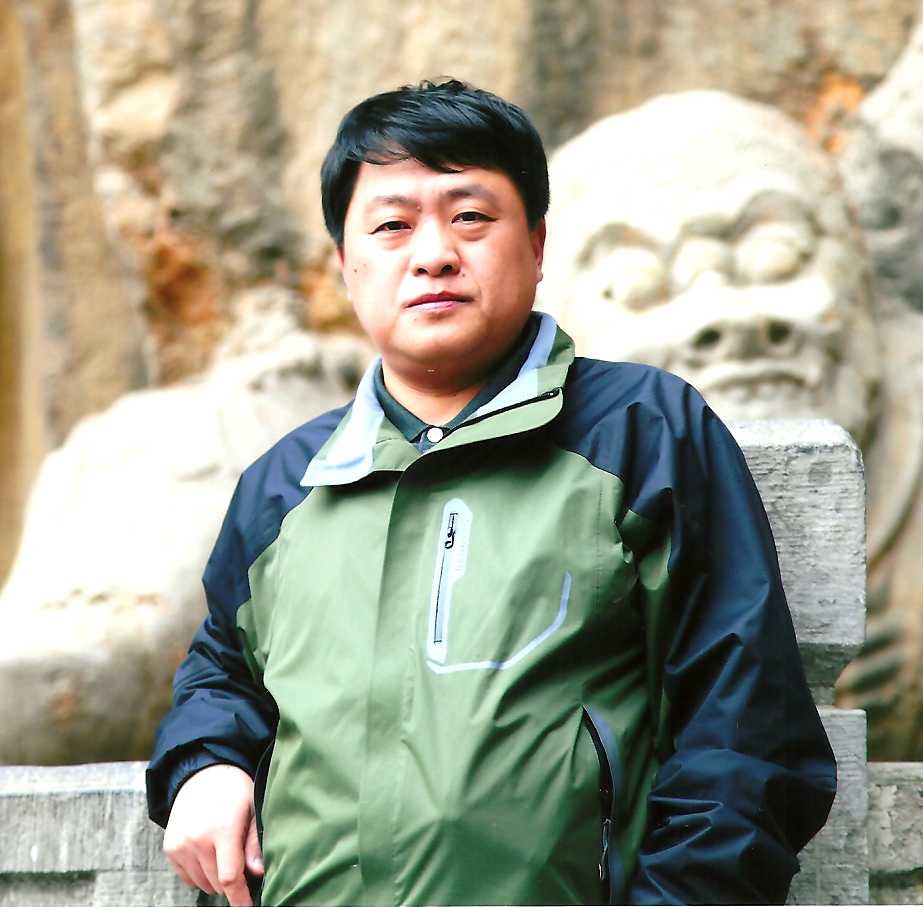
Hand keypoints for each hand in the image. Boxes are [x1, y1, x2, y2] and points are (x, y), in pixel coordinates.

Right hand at [163, 763, 262, 906]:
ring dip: (216, 879)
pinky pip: (188, 877)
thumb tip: (258, 872)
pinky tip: (209, 853)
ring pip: (203, 883)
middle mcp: (198, 839)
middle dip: (232, 882)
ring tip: (224, 852)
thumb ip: (254, 842)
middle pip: (217, 883)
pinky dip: (201, 874)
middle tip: (242, 863)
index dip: (240, 899)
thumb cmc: (234, 790)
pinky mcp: (170, 848)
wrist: (202, 773)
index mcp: (222, 829)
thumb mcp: (252, 808)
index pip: (230, 877)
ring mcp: (181, 844)